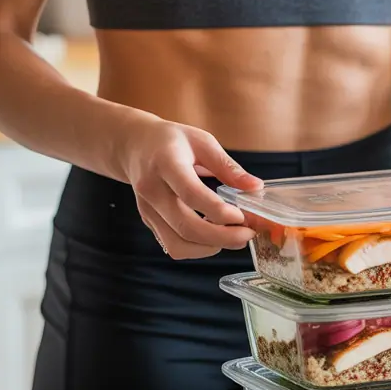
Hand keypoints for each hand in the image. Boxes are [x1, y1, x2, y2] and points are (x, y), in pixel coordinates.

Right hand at [118, 115, 262, 258]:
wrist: (134, 146)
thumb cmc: (171, 141)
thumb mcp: (202, 142)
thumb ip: (228, 166)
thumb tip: (256, 187)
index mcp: (166, 163)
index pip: (191, 193)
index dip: (219, 211)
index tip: (243, 216)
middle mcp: (152, 190)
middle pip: (185, 226)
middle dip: (222, 237)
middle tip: (247, 234)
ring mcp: (148, 210)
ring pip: (178, 244)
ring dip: (210, 247)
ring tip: (234, 236)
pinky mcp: (149, 222)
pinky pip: (174, 246)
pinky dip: (198, 248)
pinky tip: (214, 235)